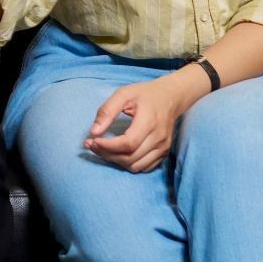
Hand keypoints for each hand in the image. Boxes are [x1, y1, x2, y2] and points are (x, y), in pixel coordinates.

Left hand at [83, 73, 202, 172]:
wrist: (171, 97)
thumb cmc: (145, 94)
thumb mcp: (123, 94)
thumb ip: (107, 111)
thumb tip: (94, 132)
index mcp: (149, 122)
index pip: (127, 144)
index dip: (107, 146)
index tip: (92, 140)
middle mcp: (159, 138)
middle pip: (129, 158)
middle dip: (106, 154)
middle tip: (91, 144)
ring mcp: (163, 148)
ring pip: (135, 166)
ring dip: (115, 161)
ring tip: (102, 149)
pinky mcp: (163, 153)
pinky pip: (143, 167)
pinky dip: (128, 164)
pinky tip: (117, 153)